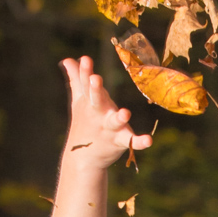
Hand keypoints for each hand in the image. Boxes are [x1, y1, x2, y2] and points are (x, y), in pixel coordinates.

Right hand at [61, 56, 151, 171]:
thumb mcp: (80, 101)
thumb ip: (77, 80)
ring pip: (114, 122)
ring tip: (125, 113)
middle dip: (95, 90)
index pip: (86, 85)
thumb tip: (68, 60)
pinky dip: (139, 142)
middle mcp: (99, 114)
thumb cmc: (85, 123)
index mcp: (91, 102)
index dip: (85, 72)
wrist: (83, 157)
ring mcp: (109, 128)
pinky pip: (131, 141)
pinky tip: (149, 140)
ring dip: (119, 118)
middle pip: (96, 100)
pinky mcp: (120, 141)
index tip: (85, 59)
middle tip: (96, 79)